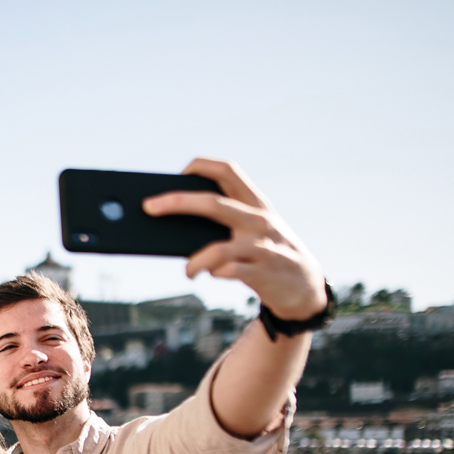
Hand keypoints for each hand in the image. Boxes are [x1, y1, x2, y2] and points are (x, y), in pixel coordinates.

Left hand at [144, 158, 326, 319]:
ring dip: (195, 262)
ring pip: (217, 249)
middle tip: (148, 207)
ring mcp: (261, 246)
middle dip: (176, 202)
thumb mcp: (254, 230)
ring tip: (189, 270)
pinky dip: (214, 273)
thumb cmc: (267, 254)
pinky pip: (228, 271)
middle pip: (213, 203)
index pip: (228, 171)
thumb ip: (225, 222)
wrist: (305, 287)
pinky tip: (213, 275)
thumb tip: (175, 223)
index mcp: (256, 203)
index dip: (202, 166)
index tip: (180, 172)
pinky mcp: (262, 272)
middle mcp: (259, 220)